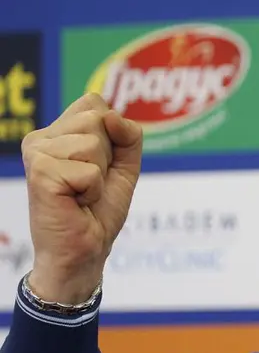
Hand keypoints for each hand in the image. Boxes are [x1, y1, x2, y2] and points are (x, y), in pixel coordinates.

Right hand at [21, 93, 142, 303]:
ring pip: (93, 143)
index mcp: (57, 131)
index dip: (112, 135)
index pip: (94, 103)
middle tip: (91, 183)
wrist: (85, 249)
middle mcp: (41, 137)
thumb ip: (128, 135)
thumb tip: (110, 115)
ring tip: (83, 193)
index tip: (100, 165)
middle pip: (96, 118)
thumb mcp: (124, 165)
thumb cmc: (99, 210)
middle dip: (107, 155)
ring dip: (100, 175)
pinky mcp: (40, 173)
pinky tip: (76, 202)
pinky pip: (89, 170)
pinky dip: (93, 190)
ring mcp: (36, 153)